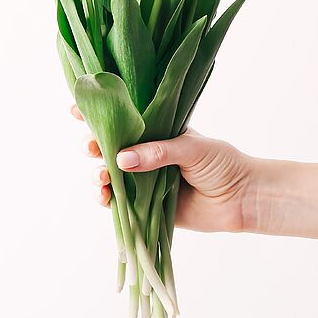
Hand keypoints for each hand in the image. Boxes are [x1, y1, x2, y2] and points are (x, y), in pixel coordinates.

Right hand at [71, 104, 256, 232]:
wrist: (242, 198)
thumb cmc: (222, 163)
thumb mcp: (191, 147)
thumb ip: (157, 152)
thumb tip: (121, 160)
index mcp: (157, 133)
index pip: (124, 120)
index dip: (99, 115)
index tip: (75, 109)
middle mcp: (147, 155)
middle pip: (110, 148)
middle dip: (94, 145)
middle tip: (91, 147)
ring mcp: (145, 181)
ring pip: (111, 176)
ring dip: (99, 175)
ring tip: (101, 178)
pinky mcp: (147, 207)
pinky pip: (120, 204)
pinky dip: (107, 200)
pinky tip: (104, 197)